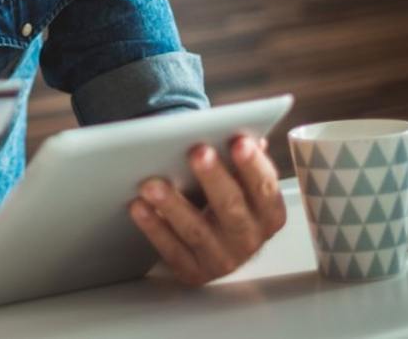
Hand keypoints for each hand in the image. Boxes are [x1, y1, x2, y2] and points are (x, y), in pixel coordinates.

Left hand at [129, 135, 286, 285]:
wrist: (216, 246)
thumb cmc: (226, 201)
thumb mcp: (240, 182)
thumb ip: (243, 159)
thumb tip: (247, 136)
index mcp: (268, 214)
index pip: (265, 188)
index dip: (253, 165)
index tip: (238, 141)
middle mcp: (250, 240)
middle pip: (232, 209)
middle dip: (214, 179)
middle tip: (197, 152)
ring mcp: (222, 260)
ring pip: (196, 231)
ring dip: (173, 205)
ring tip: (150, 183)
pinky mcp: (193, 272)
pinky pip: (171, 250)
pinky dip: (154, 228)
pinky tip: (138, 206)